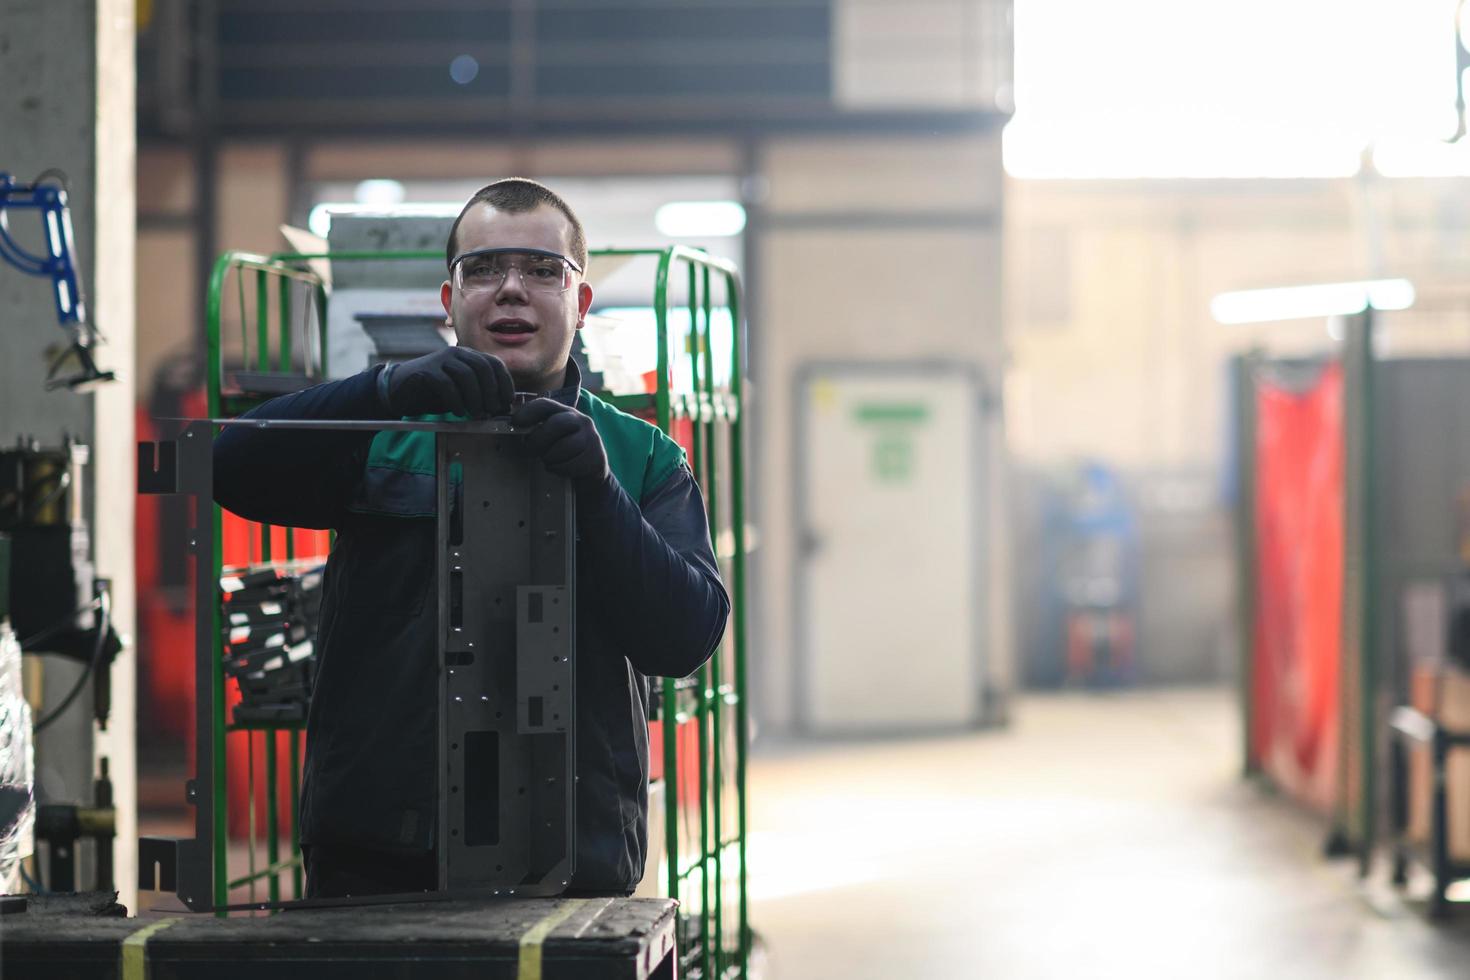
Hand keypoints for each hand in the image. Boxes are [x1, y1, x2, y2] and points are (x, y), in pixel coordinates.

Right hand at [383, 347, 512, 417]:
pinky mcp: (427, 371)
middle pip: (483, 367)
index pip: (495, 364)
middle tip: (493, 411)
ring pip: (467, 375)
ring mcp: (440, 360)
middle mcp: (456, 353)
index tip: (507, 402)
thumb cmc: (434, 394)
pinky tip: (460, 413)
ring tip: (477, 415)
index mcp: (468, 356)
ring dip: (476, 398)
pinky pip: (447, 384)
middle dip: (492, 392)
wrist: (400, 391)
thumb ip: (480, 395)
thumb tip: (501, 408)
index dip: (505, 383)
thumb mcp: (461, 392)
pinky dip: (457, 401)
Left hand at [512, 398, 608, 484]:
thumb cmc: (565, 448)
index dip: (528, 412)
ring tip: (548, 460)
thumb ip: (539, 428)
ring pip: (565, 446)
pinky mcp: (596, 456)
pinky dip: (560, 469)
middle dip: (538, 440)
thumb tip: (514, 428)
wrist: (592, 466)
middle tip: (529, 450)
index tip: (515, 422)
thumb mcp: (554, 433)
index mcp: (565, 412)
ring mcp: (591, 437)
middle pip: (557, 424)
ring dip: (550, 458)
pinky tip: (559, 467)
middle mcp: (581, 420)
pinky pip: (572, 464)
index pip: (546, 405)